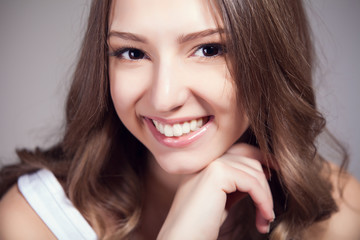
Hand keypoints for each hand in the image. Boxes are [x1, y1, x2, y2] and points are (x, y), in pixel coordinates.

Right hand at [157, 143, 274, 239]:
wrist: (181, 239)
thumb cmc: (199, 227)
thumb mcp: (222, 200)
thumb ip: (236, 185)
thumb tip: (259, 176)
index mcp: (205, 163)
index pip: (239, 150)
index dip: (261, 158)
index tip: (275, 171)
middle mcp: (206, 159)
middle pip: (250, 159)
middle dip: (265, 184)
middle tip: (268, 212)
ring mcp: (211, 163)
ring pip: (254, 172)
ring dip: (266, 198)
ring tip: (265, 220)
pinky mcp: (217, 173)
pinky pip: (253, 183)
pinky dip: (264, 201)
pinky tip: (263, 218)